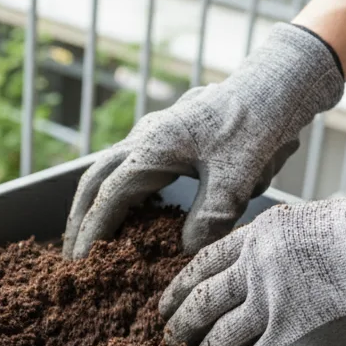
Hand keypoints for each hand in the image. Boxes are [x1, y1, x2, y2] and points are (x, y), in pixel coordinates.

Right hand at [64, 24, 344, 258]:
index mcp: (154, 147)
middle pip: (92, 181)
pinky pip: (124, 168)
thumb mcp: (240, 175)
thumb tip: (185, 250)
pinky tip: (123, 216)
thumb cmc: (258, 125)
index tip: (83, 261)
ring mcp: (149, 134)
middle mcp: (143, 138)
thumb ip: (212, 215)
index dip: (94, 231)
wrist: (274, 84)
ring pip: (104, 172)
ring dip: (91, 206)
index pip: (110, 195)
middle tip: (72, 258)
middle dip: (78, 220)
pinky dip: (112, 194)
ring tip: (87, 241)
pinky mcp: (162, 136)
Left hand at [159, 170, 345, 345]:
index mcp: (260, 236)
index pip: (203, 264)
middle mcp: (255, 270)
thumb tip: (273, 266)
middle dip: (181, 326)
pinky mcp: (289, 342)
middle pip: (201, 304)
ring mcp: (270, 307)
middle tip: (172, 341)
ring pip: (218, 341)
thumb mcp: (314, 222)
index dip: (180, 288)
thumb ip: (283, 246)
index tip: (167, 304)